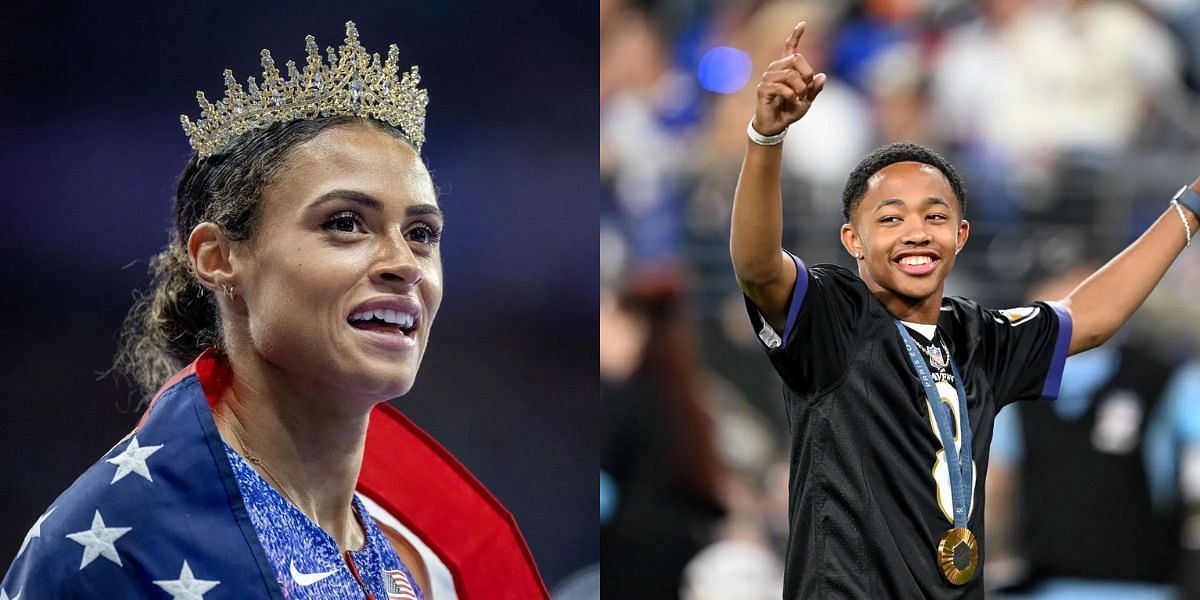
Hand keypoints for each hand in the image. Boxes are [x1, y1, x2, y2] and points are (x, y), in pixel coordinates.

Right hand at [753, 21, 826, 136]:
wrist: (776, 126)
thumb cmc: (789, 111)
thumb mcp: (807, 100)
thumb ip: (814, 89)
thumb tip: (823, 76)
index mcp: (786, 69)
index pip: (790, 48)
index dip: (796, 35)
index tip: (802, 24)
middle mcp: (775, 70)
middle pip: (795, 59)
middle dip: (807, 74)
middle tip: (807, 89)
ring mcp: (767, 79)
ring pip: (789, 74)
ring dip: (799, 88)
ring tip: (799, 98)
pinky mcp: (763, 89)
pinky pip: (781, 87)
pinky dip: (791, 95)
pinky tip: (791, 101)